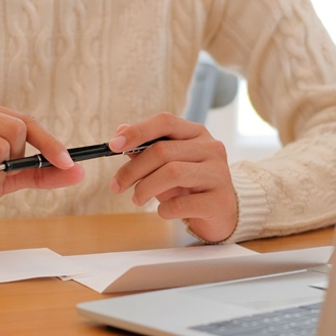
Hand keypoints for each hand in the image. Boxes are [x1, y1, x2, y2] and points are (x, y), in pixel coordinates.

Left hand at [108, 113, 237, 241]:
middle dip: (132, 170)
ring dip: (145, 188)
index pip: (165, 122)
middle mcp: (211, 148)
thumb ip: (146, 149)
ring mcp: (218, 173)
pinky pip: (182, 204)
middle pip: (162, 151)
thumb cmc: (190, 186)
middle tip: (117, 185)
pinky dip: (164, 209)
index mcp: (196, 134)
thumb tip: (120, 131)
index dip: (136, 131)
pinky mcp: (219, 200)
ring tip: (137, 199)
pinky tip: (163, 211)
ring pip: (172, 173)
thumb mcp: (167, 165)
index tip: (113, 146)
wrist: (222, 213)